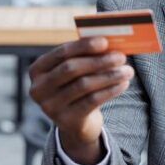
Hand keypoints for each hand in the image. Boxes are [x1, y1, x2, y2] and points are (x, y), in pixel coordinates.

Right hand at [29, 37, 133, 164]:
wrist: (76, 122)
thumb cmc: (76, 86)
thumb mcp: (74, 72)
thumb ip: (84, 56)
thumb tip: (108, 42)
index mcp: (37, 70)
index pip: (61, 53)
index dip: (83, 46)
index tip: (105, 41)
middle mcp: (38, 88)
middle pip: (71, 69)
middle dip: (99, 61)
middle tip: (120, 57)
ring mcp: (50, 106)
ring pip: (84, 85)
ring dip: (109, 76)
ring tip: (127, 71)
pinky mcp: (66, 120)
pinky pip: (92, 101)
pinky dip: (110, 90)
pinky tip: (123, 84)